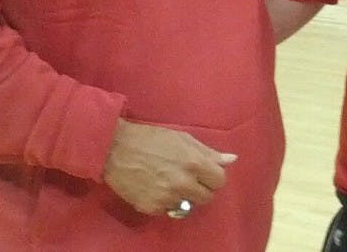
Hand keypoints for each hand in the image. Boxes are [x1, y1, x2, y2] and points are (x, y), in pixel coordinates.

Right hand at [102, 118, 236, 214]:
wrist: (114, 148)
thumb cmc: (150, 138)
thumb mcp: (182, 138)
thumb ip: (208, 152)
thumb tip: (232, 160)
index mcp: (194, 163)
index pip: (219, 181)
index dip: (213, 177)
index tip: (205, 173)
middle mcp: (183, 183)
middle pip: (206, 197)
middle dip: (200, 188)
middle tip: (187, 178)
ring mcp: (167, 197)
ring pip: (187, 205)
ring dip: (181, 196)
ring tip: (167, 180)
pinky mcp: (152, 208)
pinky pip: (166, 209)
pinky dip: (163, 201)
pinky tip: (153, 186)